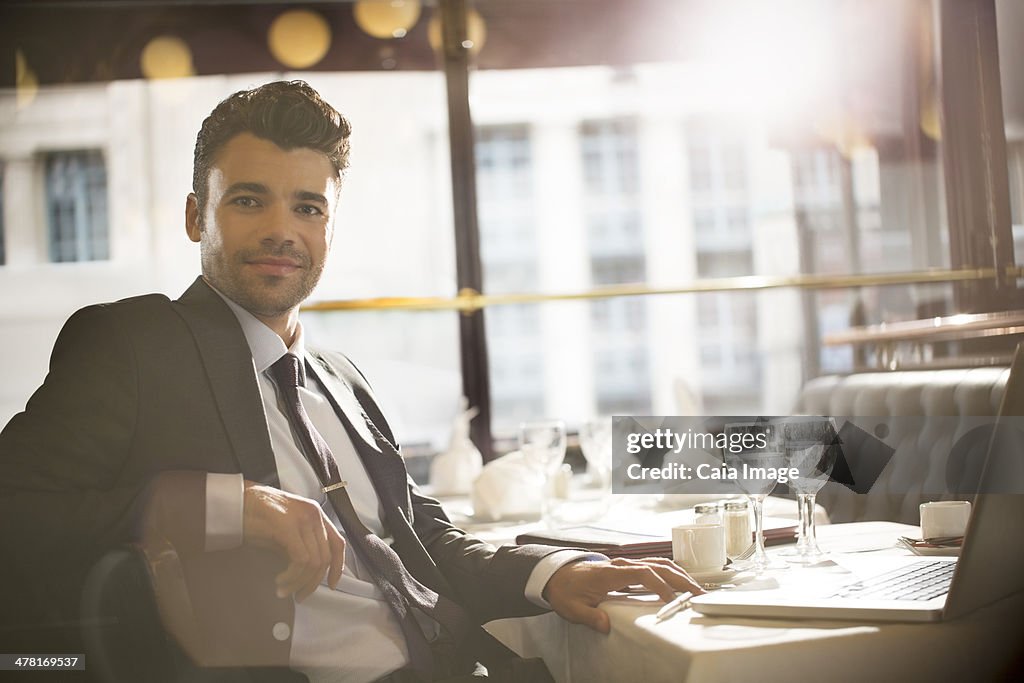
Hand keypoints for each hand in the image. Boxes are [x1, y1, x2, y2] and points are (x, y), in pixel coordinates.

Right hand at [242, 481, 345, 601]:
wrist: (234, 502)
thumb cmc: (254, 516)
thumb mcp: (284, 531)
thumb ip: (300, 546)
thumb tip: (307, 573)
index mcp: (315, 513)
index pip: (338, 543)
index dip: (338, 567)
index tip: (331, 583)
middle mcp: (313, 514)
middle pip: (326, 557)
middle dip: (312, 582)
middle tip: (299, 595)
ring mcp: (302, 519)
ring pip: (314, 562)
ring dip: (299, 582)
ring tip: (284, 590)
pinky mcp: (288, 526)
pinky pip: (301, 560)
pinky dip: (293, 576)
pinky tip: (280, 580)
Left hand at [543, 557, 702, 633]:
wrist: (556, 575)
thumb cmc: (565, 590)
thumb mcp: (572, 608)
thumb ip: (589, 617)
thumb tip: (606, 624)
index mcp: (610, 573)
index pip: (643, 574)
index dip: (660, 586)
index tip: (671, 601)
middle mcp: (622, 565)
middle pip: (658, 566)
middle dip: (681, 580)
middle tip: (698, 595)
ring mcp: (626, 564)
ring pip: (659, 564)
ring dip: (680, 575)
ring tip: (696, 590)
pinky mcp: (628, 568)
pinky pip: (655, 567)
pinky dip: (671, 573)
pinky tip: (681, 584)